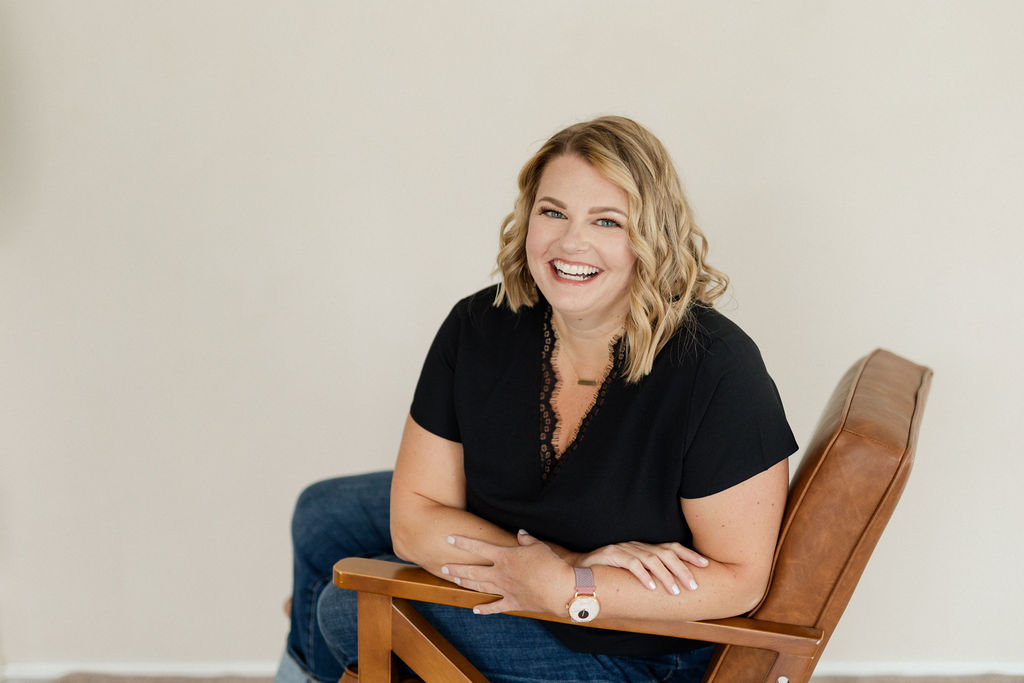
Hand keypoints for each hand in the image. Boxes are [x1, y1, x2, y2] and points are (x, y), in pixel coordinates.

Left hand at [441, 530, 573, 614]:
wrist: (559, 589)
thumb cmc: (550, 564)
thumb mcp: (538, 546)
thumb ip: (526, 539)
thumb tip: (520, 533)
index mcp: (505, 557)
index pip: (479, 547)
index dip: (463, 542)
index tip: (449, 538)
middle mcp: (500, 573)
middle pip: (473, 570)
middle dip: (456, 568)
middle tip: (443, 567)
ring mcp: (505, 590)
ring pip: (480, 587)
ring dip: (466, 583)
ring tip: (454, 580)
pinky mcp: (513, 603)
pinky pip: (495, 607)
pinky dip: (485, 609)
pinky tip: (475, 610)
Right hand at [578, 541, 708, 594]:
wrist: (578, 569)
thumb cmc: (608, 574)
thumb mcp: (633, 573)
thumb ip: (650, 574)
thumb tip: (674, 587)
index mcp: (643, 548)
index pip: (670, 547)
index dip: (689, 555)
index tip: (706, 565)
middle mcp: (636, 545)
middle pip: (664, 553)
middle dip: (682, 569)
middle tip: (694, 586)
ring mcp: (623, 549)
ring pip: (649, 559)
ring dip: (665, 576)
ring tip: (675, 591)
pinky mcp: (610, 555)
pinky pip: (630, 564)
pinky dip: (642, 576)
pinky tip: (651, 587)